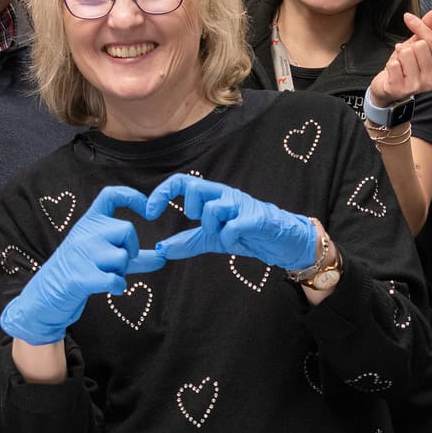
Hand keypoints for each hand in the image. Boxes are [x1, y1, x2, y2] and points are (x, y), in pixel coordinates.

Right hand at [0, 186, 164, 344]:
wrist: (46, 295)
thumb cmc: (80, 271)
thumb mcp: (104, 256)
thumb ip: (134, 255)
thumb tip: (164, 257)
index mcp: (88, 222)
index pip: (111, 195)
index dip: (133, 197)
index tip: (148, 210)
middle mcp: (84, 233)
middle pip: (126, 229)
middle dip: (130, 248)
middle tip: (119, 262)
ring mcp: (81, 254)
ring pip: (122, 257)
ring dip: (121, 272)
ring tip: (106, 276)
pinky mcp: (81, 277)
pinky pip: (116, 279)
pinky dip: (119, 286)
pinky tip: (112, 288)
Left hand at [147, 174, 316, 270]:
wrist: (283, 242)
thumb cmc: (247, 234)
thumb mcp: (213, 239)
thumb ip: (187, 242)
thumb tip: (161, 250)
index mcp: (213, 196)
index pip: (182, 182)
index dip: (162, 193)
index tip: (148, 211)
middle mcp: (225, 194)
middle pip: (195, 186)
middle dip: (191, 208)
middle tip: (201, 223)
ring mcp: (242, 205)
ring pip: (213, 208)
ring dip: (212, 227)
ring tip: (224, 234)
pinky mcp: (256, 219)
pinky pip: (233, 225)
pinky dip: (228, 236)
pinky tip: (233, 240)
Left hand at [369, 9, 431, 105]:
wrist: (387, 88)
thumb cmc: (404, 68)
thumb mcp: (416, 47)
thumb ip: (427, 30)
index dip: (419, 26)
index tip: (408, 18)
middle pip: (420, 46)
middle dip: (407, 47)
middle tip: (404, 57)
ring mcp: (417, 86)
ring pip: (407, 53)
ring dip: (398, 56)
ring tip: (399, 64)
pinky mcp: (401, 89)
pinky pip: (394, 65)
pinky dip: (390, 65)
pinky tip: (393, 72)